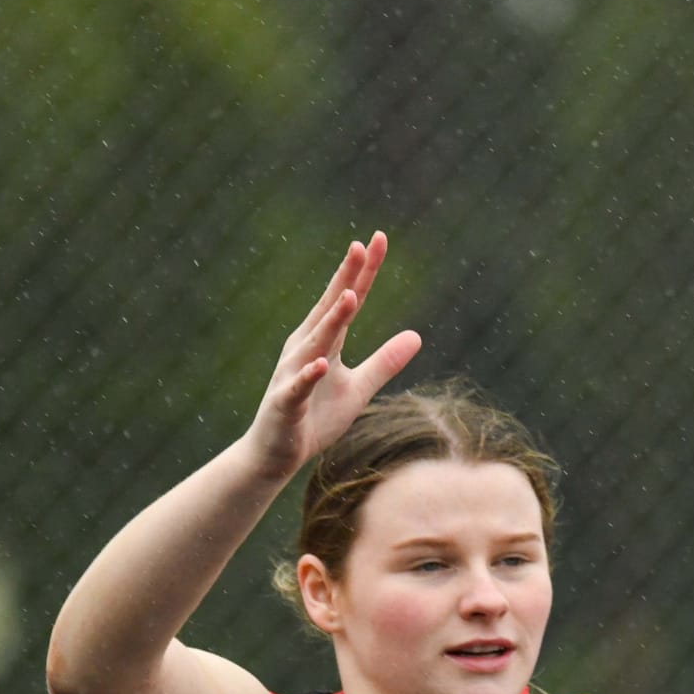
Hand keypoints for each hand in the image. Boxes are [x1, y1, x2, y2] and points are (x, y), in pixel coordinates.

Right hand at [246, 232, 421, 477]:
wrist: (276, 453)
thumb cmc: (315, 417)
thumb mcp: (359, 388)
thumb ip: (385, 362)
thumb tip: (417, 335)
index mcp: (324, 342)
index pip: (348, 300)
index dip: (363, 272)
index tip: (378, 239)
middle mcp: (305, 349)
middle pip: (331, 309)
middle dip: (347, 278)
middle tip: (361, 245)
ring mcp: (293, 374)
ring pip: (315, 342)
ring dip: (332, 320)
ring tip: (351, 296)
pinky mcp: (285, 403)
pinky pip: (298, 387)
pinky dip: (308, 375)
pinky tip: (320, 363)